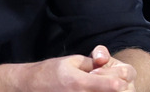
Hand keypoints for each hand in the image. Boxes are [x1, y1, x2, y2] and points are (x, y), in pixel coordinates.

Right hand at [0, 48, 135, 91]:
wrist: (30, 86)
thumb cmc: (50, 71)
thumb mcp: (71, 61)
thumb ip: (93, 64)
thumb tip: (110, 67)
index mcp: (79, 82)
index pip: (112, 85)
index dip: (120, 81)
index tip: (120, 78)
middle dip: (116, 88)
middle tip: (112, 83)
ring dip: (105, 91)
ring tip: (98, 86)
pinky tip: (90, 89)